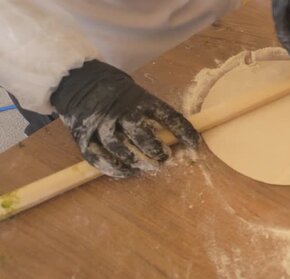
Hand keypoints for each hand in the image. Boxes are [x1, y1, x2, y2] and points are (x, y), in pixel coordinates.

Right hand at [51, 60, 199, 177]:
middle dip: (156, 150)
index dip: (183, 132)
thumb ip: (153, 114)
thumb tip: (178, 138)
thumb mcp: (138, 95)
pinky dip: (116, 169)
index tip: (195, 146)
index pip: (167, 116)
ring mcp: (100, 125)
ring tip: (148, 166)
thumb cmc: (118, 94)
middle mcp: (119, 111)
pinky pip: (100, 159)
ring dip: (137, 162)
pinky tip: (128, 171)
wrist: (79, 82)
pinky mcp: (84, 138)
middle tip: (165, 158)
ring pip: (120, 149)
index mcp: (139, 99)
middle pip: (140, 134)